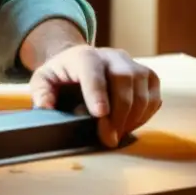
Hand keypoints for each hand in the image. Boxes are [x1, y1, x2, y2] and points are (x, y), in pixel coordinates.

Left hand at [29, 45, 160, 147]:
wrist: (82, 62)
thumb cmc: (63, 75)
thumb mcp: (44, 79)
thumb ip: (41, 91)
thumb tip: (46, 107)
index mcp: (84, 56)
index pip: (92, 70)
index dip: (97, 92)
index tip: (99, 114)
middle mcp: (112, 56)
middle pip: (123, 80)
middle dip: (118, 113)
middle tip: (108, 138)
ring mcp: (133, 65)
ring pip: (143, 88)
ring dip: (132, 117)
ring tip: (116, 134)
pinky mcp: (148, 77)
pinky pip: (154, 97)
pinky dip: (144, 116)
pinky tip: (128, 125)